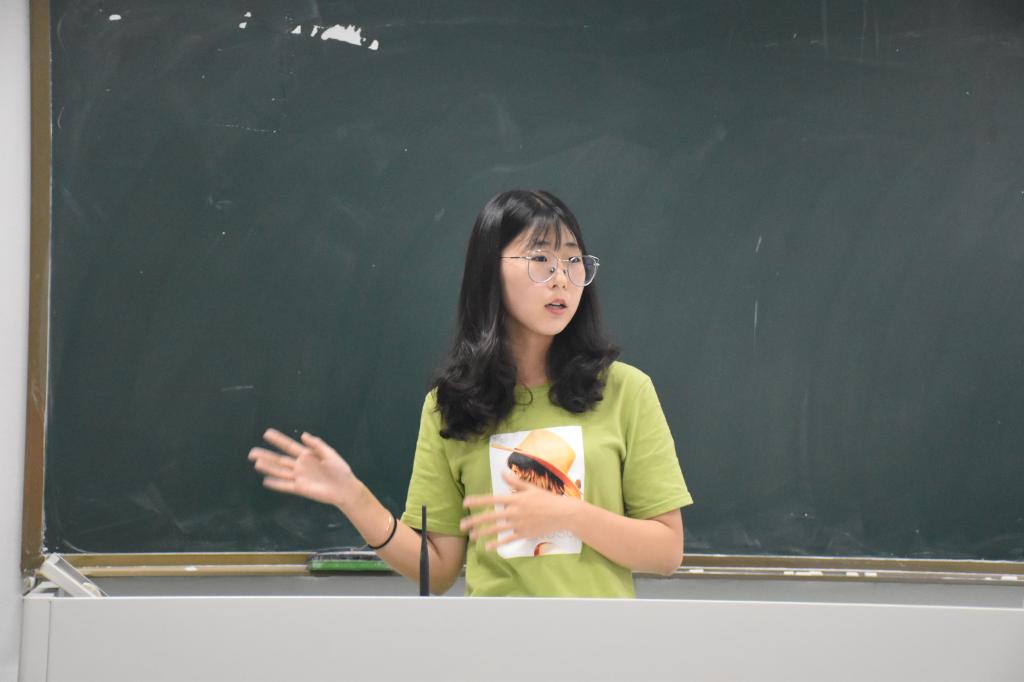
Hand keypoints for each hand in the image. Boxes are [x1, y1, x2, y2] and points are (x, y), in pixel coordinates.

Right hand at [248, 429, 360, 509]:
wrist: (345, 488)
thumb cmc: (340, 470)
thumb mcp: (330, 454)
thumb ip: (317, 445)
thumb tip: (303, 435)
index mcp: (307, 455)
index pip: (289, 446)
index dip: (278, 440)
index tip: (266, 433)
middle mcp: (300, 466)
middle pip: (280, 459)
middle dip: (266, 455)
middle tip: (252, 452)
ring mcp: (299, 477)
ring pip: (280, 471)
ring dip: (268, 468)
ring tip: (256, 462)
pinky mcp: (301, 489)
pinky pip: (286, 485)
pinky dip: (276, 483)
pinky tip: (266, 480)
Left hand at [460, 470, 580, 550]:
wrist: (563, 513)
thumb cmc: (547, 499)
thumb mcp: (531, 488)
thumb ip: (515, 482)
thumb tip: (502, 472)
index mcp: (515, 499)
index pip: (492, 499)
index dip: (478, 501)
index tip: (466, 503)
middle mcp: (514, 512)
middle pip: (491, 516)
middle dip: (474, 520)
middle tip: (462, 524)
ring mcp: (519, 524)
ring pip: (497, 529)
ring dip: (483, 533)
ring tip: (472, 536)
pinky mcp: (524, 534)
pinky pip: (508, 539)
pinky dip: (497, 544)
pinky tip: (487, 547)